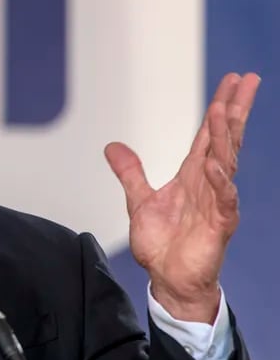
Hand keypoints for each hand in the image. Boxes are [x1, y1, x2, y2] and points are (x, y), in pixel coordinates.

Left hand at [104, 73, 259, 322]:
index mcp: (192, 175)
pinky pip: (223, 198)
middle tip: (246, 80)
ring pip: (225, 161)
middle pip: (225, 139)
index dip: (219, 108)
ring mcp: (216, 202)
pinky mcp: (219, 224)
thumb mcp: (139, 200)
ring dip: (225, 136)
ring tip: (225, 109)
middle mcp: (208, 183)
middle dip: (235, 109)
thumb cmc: (162, 243)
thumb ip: (130, 172)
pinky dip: (219, 180)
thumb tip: (113, 147)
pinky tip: (215, 163)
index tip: (232, 82)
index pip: (209, 134)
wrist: (168, 279)